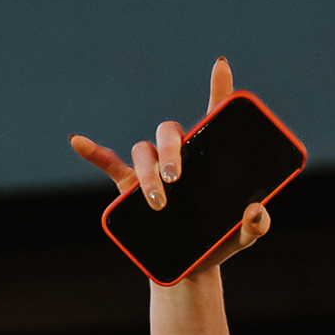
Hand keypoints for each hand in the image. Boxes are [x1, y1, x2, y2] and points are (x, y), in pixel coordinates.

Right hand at [67, 58, 274, 277]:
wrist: (191, 267)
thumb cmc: (220, 241)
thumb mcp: (243, 237)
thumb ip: (256, 225)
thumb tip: (256, 212)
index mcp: (210, 156)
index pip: (216, 114)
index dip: (220, 88)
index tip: (221, 66)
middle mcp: (179, 154)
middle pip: (170, 133)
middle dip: (170, 152)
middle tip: (176, 180)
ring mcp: (152, 169)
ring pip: (143, 152)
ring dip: (148, 173)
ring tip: (158, 202)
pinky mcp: (129, 187)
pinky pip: (109, 163)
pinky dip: (93, 152)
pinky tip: (78, 141)